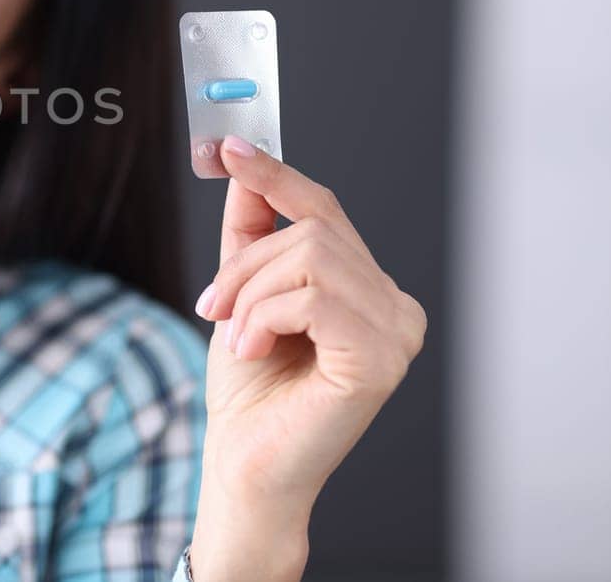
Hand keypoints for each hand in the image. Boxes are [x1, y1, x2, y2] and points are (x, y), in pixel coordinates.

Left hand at [194, 134, 426, 507]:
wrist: (245, 462)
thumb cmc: (251, 390)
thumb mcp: (242, 293)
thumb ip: (250, 232)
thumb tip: (242, 164)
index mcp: (369, 290)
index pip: (326, 210)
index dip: (277, 174)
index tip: (229, 147)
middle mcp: (396, 307)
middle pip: (313, 230)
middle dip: (247, 264)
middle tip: (213, 305)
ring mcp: (397, 334)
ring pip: (311, 258)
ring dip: (252, 294)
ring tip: (240, 337)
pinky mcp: (380, 360)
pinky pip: (312, 299)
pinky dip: (266, 318)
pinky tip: (255, 349)